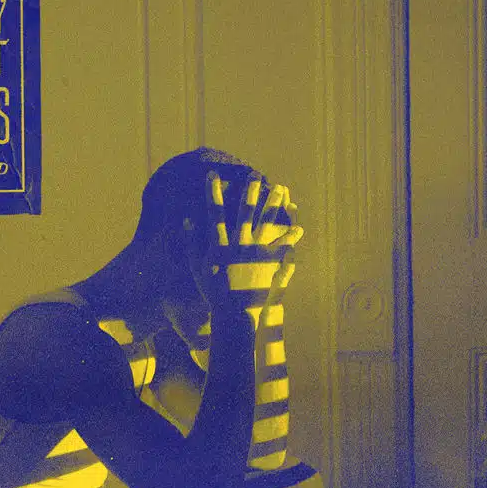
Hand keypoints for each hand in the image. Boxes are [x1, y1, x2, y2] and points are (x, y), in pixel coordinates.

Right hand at [183, 168, 303, 310]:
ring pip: (267, 222)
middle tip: (255, 175)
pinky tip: (299, 227)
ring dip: (274, 204)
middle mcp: (239, 244)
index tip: (213, 175)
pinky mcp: (269, 263)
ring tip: (281, 189)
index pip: (215, 213)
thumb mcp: (197, 267)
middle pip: (245, 212)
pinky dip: (291, 236)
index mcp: (220, 245)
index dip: (213, 192)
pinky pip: (282, 246)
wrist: (232, 312)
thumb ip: (191, 242)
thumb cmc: (212, 291)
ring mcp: (255, 253)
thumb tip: (186, 220)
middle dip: (250, 192)